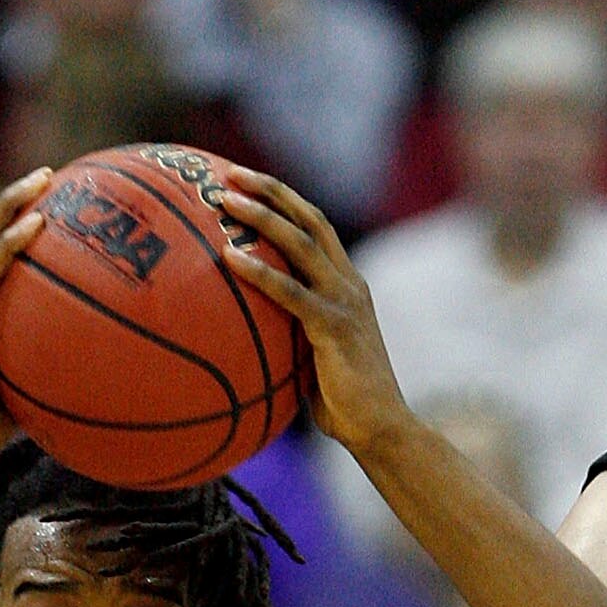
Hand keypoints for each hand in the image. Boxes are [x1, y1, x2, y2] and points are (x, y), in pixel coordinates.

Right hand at [0, 171, 54, 476]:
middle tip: (48, 175)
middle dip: (14, 198)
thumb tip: (93, 374)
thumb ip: (45, 370)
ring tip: (43, 180)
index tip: (44, 202)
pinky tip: (36, 223)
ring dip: (12, 203)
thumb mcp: (21, 390)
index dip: (11, 223)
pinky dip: (11, 243)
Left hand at [218, 168, 407, 458]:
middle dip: (270, 191)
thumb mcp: (314, 363)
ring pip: (300, 241)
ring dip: (261, 216)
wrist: (382, 431)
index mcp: (348, 287)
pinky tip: (230, 258)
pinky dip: (260, 271)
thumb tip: (248, 342)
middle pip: (309, 219)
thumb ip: (291, 341)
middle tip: (230, 175)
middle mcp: (349, 284)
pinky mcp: (335, 326)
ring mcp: (345, 302)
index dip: (284, 202)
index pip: (316, 229)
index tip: (248, 186)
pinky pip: (291, 291)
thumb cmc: (346, 409)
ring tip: (224, 200)